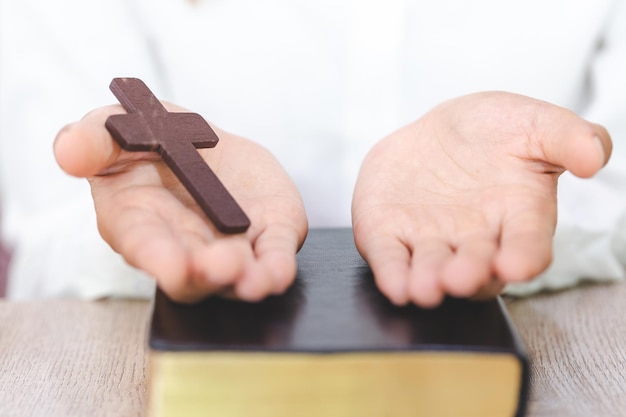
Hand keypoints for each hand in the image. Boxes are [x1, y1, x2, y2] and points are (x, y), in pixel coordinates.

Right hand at [54, 103, 307, 302]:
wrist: (203, 141)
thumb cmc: (153, 139)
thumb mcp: (119, 128)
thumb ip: (94, 139)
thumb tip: (67, 151)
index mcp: (139, 222)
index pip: (144, 245)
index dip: (157, 258)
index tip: (172, 266)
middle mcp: (184, 246)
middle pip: (192, 274)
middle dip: (205, 274)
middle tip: (219, 265)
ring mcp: (228, 246)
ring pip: (235, 275)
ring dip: (244, 279)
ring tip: (252, 277)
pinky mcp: (266, 236)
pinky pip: (272, 257)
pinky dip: (275, 268)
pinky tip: (277, 273)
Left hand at [352, 91, 610, 307]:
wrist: (438, 131)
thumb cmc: (493, 131)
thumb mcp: (532, 122)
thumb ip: (567, 137)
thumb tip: (595, 156)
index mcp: (517, 216)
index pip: (528, 244)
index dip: (524, 257)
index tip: (518, 265)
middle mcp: (476, 238)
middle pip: (476, 265)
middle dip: (469, 274)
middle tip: (461, 278)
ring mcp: (432, 240)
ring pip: (432, 269)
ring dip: (428, 281)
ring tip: (424, 288)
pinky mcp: (393, 235)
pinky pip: (392, 258)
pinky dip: (392, 272)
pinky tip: (393, 284)